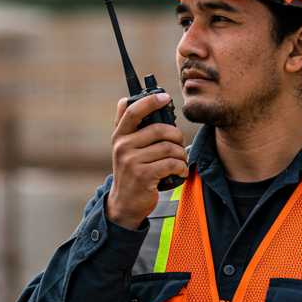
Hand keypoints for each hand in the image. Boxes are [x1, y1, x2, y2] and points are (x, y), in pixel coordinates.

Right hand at [104, 94, 187, 229]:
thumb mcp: (123, 149)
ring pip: (168, 148)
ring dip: (181, 154)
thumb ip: (126, 126)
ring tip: (181, 160)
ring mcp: (132, 162)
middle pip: (159, 130)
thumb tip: (124, 99)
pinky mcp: (143, 176)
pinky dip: (181, 167)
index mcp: (120, 136)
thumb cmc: (130, 173)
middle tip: (179, 143)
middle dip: (176, 135)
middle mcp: (122, 147)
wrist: (124, 203)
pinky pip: (171, 164)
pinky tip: (180, 171)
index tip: (166, 98)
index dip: (151, 101)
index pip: (134, 111)